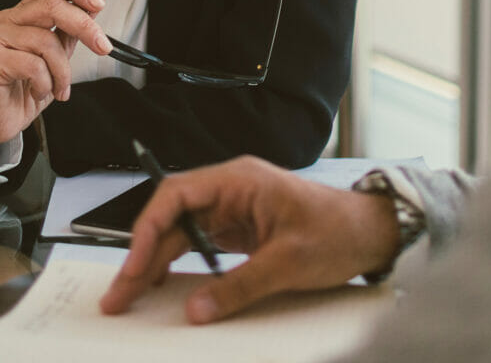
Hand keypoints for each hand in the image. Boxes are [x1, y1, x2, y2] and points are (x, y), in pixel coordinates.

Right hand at [0, 0, 111, 149]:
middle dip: (84, 27)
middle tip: (102, 47)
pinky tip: (39, 91)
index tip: (99, 3)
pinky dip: (45, 83)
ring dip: (62, 70)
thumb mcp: (57, 59)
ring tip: (59, 87)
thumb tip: (91, 10)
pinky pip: (33, 65)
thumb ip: (69, 33)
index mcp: (24, 15)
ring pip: (46, 41)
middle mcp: (8, 20)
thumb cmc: (24, 90)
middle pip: (53, 6)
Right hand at [99, 156, 400, 323]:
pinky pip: (199, 245)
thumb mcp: (288, 262)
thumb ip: (240, 286)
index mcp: (240, 180)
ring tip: (131, 294)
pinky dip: (178, 264)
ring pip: (181, 232)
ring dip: (155, 262)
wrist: (370, 232)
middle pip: (172, 217)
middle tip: (120, 292)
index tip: (135, 264)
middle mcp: (231, 190)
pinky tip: (163, 285)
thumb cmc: (337, 231)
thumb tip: (197, 311)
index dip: (148, 228)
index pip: (178, 194)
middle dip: (143, 253)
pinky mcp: (240, 229)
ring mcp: (234, 209)